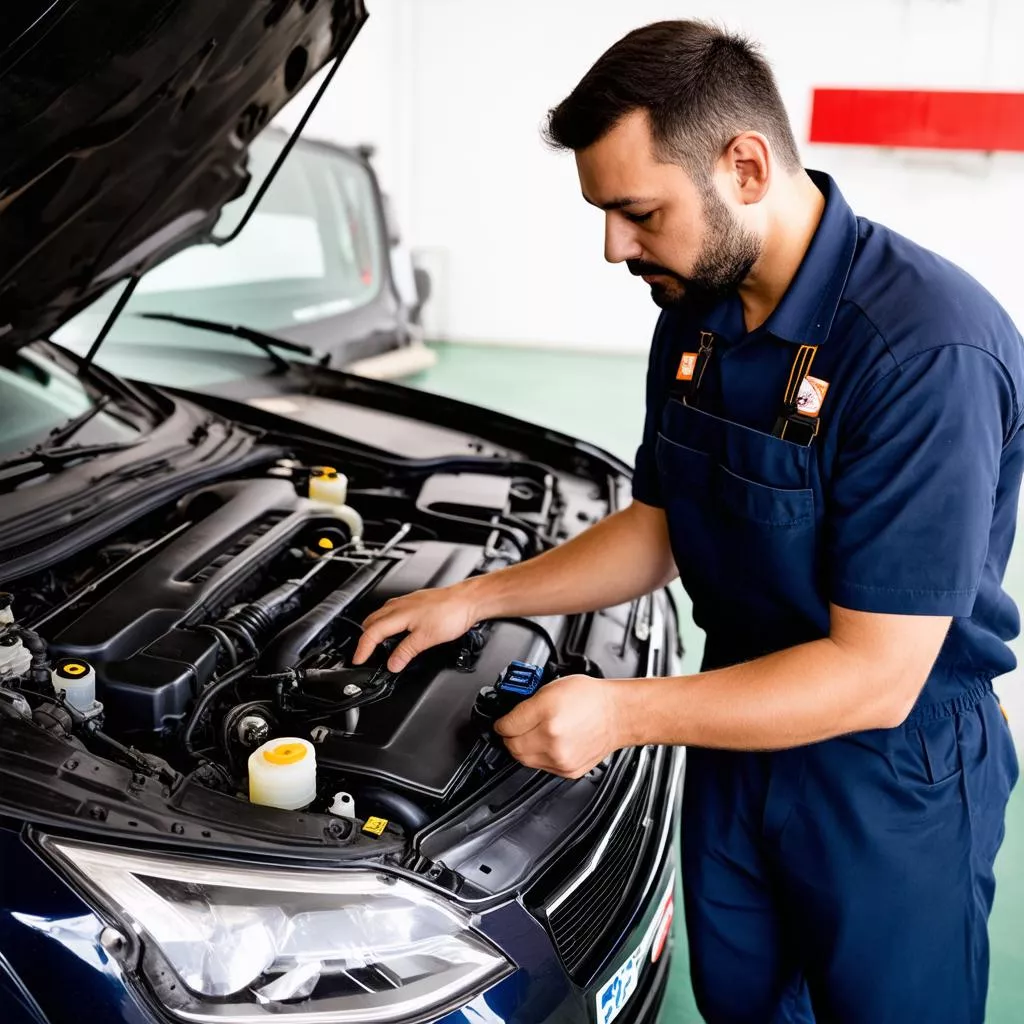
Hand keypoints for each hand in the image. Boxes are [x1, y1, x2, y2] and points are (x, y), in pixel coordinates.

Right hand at [353, 583, 480, 671]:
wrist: (468, 600)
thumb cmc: (451, 613)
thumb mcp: (426, 639)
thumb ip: (406, 652)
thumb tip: (392, 664)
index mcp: (398, 614)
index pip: (371, 633)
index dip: (362, 649)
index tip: (358, 660)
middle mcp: (399, 605)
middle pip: (371, 622)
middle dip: (365, 638)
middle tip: (365, 654)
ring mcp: (407, 602)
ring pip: (381, 615)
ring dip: (375, 630)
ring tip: (377, 644)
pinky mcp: (415, 602)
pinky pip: (392, 611)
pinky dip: (387, 623)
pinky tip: (397, 629)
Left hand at [494, 675, 626, 777]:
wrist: (618, 714)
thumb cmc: (590, 698)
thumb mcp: (552, 687)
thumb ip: (527, 703)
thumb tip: (510, 716)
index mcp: (546, 713)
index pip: (507, 725)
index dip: (501, 722)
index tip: (501, 722)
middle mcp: (552, 738)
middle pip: (512, 747)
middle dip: (508, 738)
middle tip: (512, 730)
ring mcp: (560, 758)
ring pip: (524, 760)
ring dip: (522, 749)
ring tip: (531, 736)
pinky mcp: (568, 770)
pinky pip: (541, 767)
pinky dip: (539, 757)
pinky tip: (547, 744)